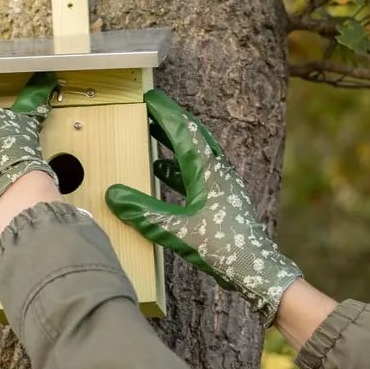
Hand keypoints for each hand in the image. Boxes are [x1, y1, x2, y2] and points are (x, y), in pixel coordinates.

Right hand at [105, 89, 301, 325]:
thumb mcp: (176, 230)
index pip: (182, 132)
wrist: (256, 270)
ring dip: (172, 143)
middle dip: (169, 123)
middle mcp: (217, 172)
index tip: (149, 98)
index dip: (164, 113)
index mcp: (207, 171)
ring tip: (151, 136)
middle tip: (149, 111)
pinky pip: (195, 173)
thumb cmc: (222, 247)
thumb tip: (113, 195)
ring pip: (194, 154)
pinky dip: (177, 167)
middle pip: (191, 137)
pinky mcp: (222, 199)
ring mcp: (221, 185)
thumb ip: (143, 211)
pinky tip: (162, 173)